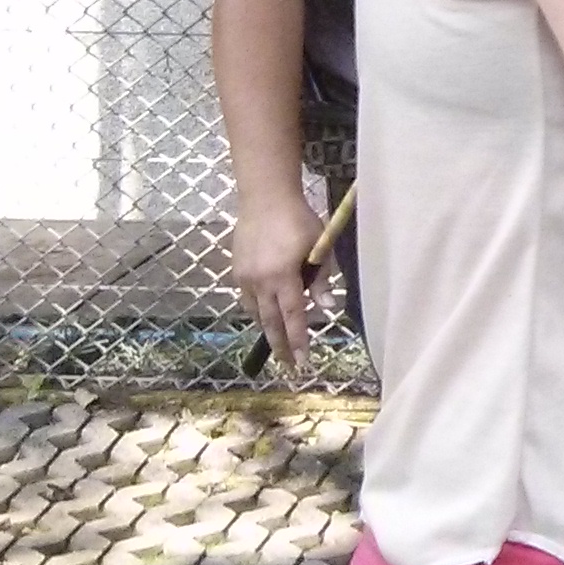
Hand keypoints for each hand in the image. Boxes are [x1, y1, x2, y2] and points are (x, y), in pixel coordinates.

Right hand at [233, 191, 329, 377]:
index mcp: (281, 276)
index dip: (298, 341)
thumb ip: (322, 279)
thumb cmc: (298, 220)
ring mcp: (244, 277)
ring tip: (280, 345)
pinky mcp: (236, 271)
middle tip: (290, 365)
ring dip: (268, 329)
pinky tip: (266, 316)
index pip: (292, 317)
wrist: (264, 199)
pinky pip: (247, 300)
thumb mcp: (318, 247)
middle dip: (280, 345)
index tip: (303, 361)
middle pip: (270, 322)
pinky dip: (258, 311)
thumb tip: (326, 308)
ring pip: (256, 313)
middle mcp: (259, 281)